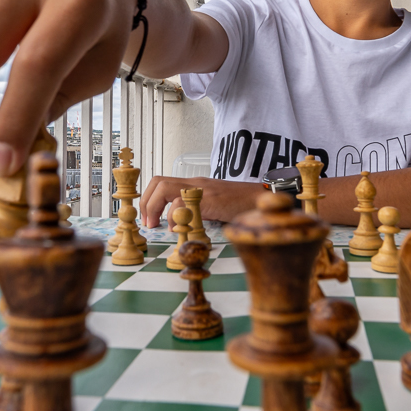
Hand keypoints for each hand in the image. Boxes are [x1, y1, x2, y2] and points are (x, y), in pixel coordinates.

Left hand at [138, 176, 263, 227]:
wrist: (263, 199)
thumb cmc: (240, 206)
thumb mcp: (213, 208)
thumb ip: (197, 212)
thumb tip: (180, 226)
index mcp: (194, 184)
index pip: (161, 182)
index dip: (149, 200)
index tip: (150, 219)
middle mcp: (195, 183)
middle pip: (157, 181)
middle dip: (146, 203)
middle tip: (149, 223)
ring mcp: (202, 189)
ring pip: (164, 187)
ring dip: (154, 207)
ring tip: (157, 225)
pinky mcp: (210, 198)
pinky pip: (183, 202)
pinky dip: (175, 216)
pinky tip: (179, 228)